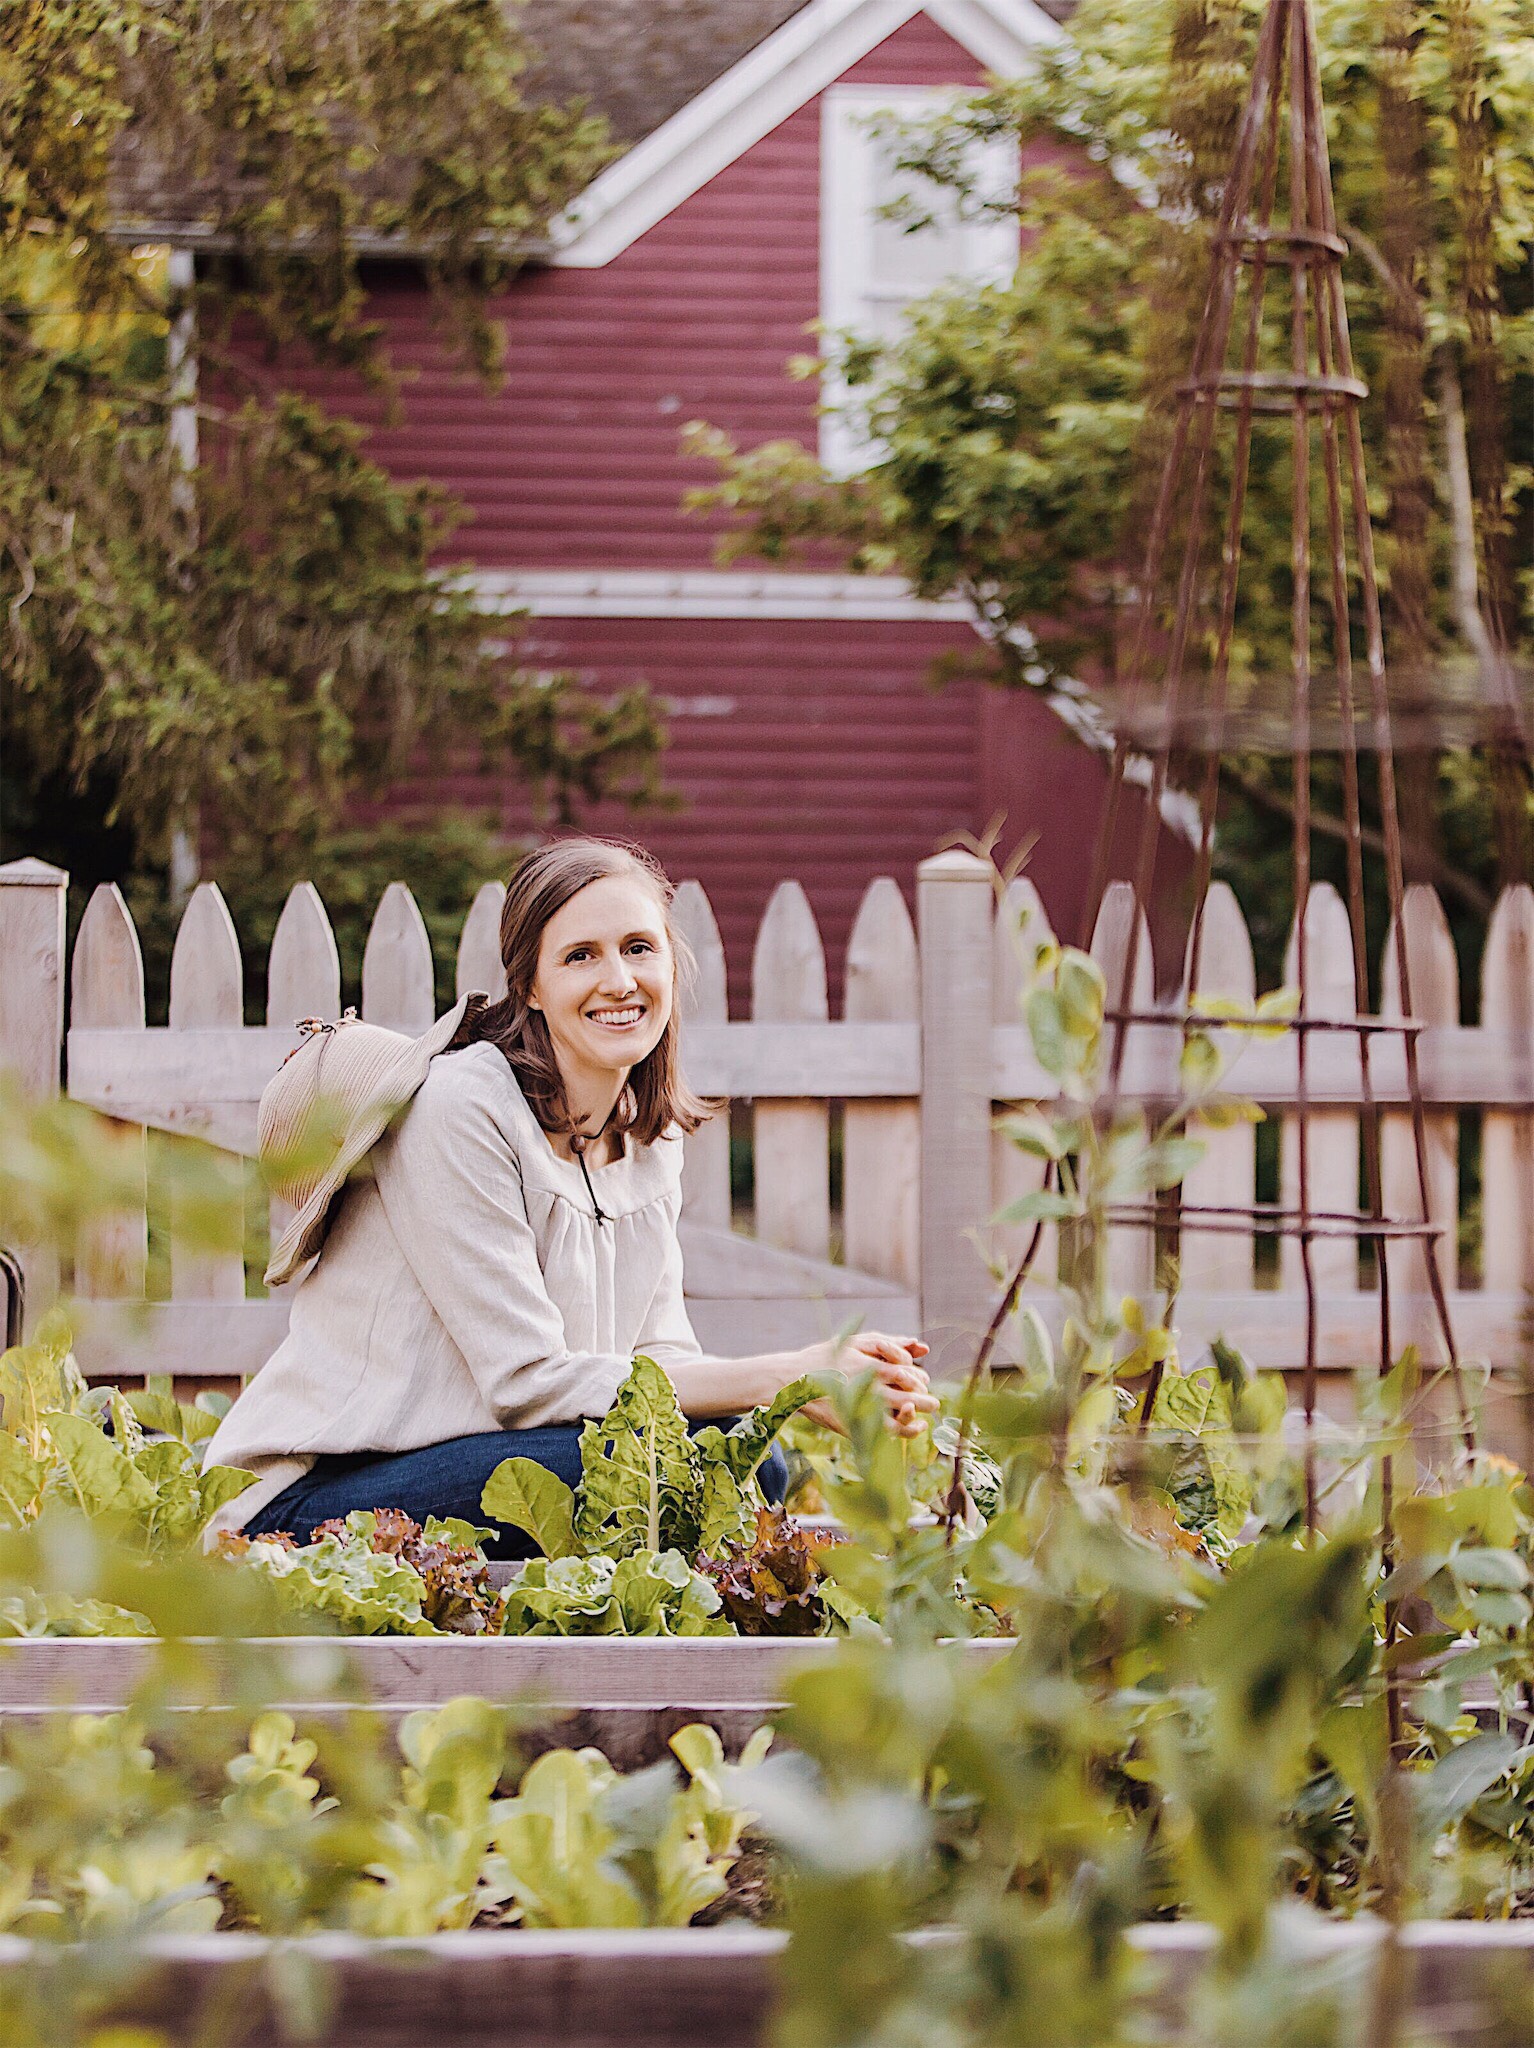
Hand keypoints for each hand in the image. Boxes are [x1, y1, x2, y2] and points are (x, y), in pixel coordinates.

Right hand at [802, 1331, 935, 1438]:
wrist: (793, 1380)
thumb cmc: (827, 1356)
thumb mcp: (856, 1342)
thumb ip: (890, 1343)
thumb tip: (922, 1347)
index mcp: (869, 1364)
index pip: (906, 1371)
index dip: (918, 1377)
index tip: (922, 1381)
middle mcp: (868, 1385)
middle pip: (908, 1391)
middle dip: (924, 1397)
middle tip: (932, 1401)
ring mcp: (861, 1406)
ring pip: (901, 1412)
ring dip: (919, 1412)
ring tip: (927, 1412)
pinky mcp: (854, 1423)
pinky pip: (887, 1431)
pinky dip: (907, 1430)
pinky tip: (916, 1427)